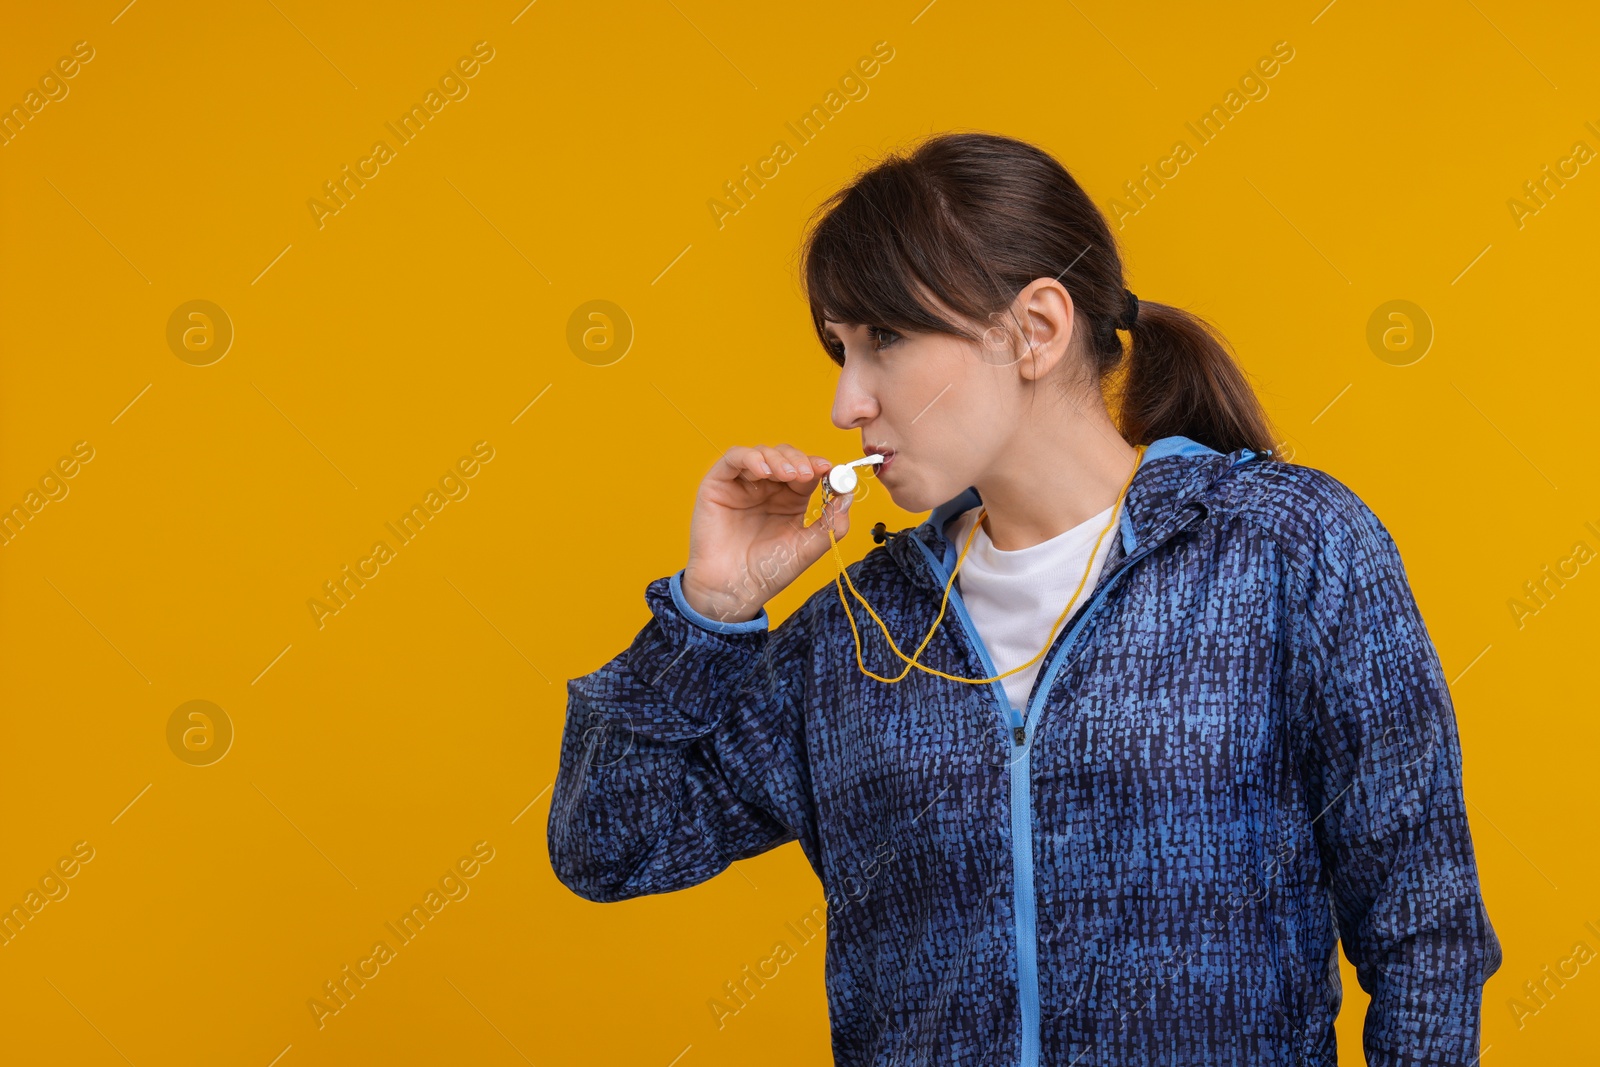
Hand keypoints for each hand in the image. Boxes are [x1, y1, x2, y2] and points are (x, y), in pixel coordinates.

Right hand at [681, 443, 853, 623]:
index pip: (808, 471)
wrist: (733, 590)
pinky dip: (750, 458)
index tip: (831, 470)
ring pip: (763, 452)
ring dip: (779, 458)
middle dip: (800, 460)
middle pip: (786, 456)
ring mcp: (743, 484)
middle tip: (808, 473)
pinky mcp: (719, 483)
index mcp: (791, 500)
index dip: (820, 466)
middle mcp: (768, 488)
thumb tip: (849, 496)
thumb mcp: (807, 548)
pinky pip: (733, 458)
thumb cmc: (767, 571)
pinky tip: (764, 472)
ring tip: (788, 473)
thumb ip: (830, 524)